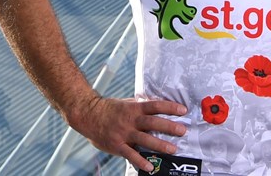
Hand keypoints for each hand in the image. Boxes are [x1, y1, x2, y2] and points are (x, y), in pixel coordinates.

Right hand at [66, 95, 186, 171]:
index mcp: (134, 108)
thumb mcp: (125, 103)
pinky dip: (140, 161)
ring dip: (160, 144)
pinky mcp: (117, 145)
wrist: (87, 115)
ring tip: (173, 149)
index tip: (183, 110)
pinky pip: (130, 154)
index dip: (170, 107)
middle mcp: (130, 120)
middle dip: (169, 126)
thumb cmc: (108, 109)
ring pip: (144, 139)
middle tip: (183, 130)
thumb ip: (139, 106)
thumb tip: (156, 104)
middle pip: (152, 122)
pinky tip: (150, 167)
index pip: (155, 106)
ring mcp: (124, 133)